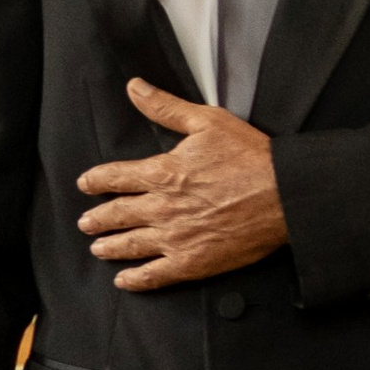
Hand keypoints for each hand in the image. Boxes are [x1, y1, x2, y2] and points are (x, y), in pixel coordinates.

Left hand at [76, 79, 286, 286]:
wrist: (283, 195)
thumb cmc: (251, 157)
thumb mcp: (207, 121)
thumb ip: (165, 107)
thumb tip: (135, 88)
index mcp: (163, 173)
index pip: (116, 177)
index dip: (96, 180)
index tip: (86, 184)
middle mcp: (162, 208)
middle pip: (118, 214)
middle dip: (98, 219)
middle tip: (86, 223)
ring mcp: (176, 237)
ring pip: (130, 245)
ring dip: (110, 247)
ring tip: (98, 249)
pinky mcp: (193, 262)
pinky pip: (156, 275)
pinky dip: (137, 279)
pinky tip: (125, 280)